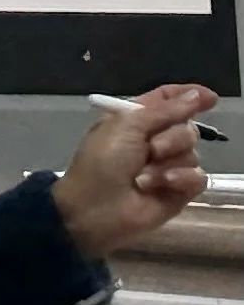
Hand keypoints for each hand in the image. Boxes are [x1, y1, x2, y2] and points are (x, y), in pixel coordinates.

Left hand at [51, 84, 216, 259]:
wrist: (94, 208)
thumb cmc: (101, 162)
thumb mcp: (126, 126)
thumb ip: (164, 109)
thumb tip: (196, 95)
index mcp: (136, 120)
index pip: (168, 100)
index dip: (189, 96)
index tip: (209, 98)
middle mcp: (154, 141)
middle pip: (187, 127)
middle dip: (172, 137)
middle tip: (151, 150)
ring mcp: (168, 167)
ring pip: (192, 153)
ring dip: (168, 162)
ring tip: (143, 176)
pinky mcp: (178, 191)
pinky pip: (198, 177)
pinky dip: (181, 179)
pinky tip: (161, 186)